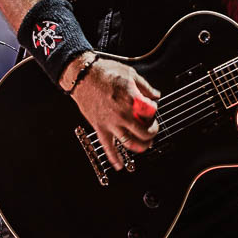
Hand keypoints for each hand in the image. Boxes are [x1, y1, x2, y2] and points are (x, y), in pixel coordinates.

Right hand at [60, 53, 160, 169]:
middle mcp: (123, 113)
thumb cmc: (104, 71)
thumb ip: (145, 86)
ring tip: (146, 145)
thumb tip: (155, 95)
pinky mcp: (100, 127)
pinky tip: (120, 165)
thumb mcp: (130, 73)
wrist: (83, 75)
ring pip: (130, 142)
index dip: (154, 111)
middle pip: (144, 131)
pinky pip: (108, 147)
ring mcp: (111, 123)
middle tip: (153, 129)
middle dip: (152, 132)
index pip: (151, 113)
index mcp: (132, 99)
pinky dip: (114, 158)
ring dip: (141, 146)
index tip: (153, 108)